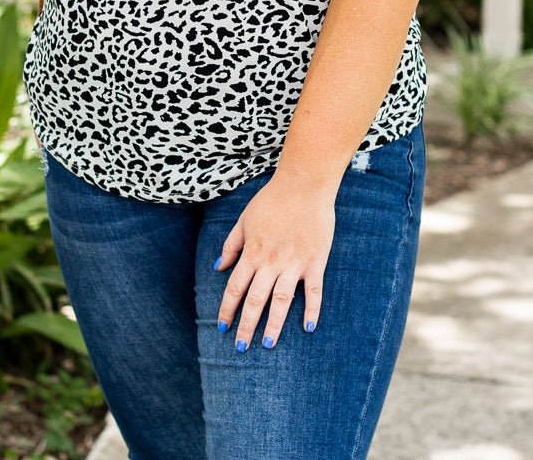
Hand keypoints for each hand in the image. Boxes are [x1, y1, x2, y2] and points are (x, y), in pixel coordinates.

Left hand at [214, 172, 335, 350]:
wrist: (303, 184)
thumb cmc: (272, 199)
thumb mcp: (244, 219)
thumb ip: (231, 244)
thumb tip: (218, 267)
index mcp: (252, 252)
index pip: (235, 287)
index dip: (227, 309)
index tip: (222, 328)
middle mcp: (270, 262)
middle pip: (255, 300)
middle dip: (246, 326)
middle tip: (240, 349)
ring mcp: (294, 263)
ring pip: (281, 301)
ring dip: (274, 325)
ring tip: (268, 344)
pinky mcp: (315, 261)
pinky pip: (313, 291)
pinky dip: (311, 310)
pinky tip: (308, 328)